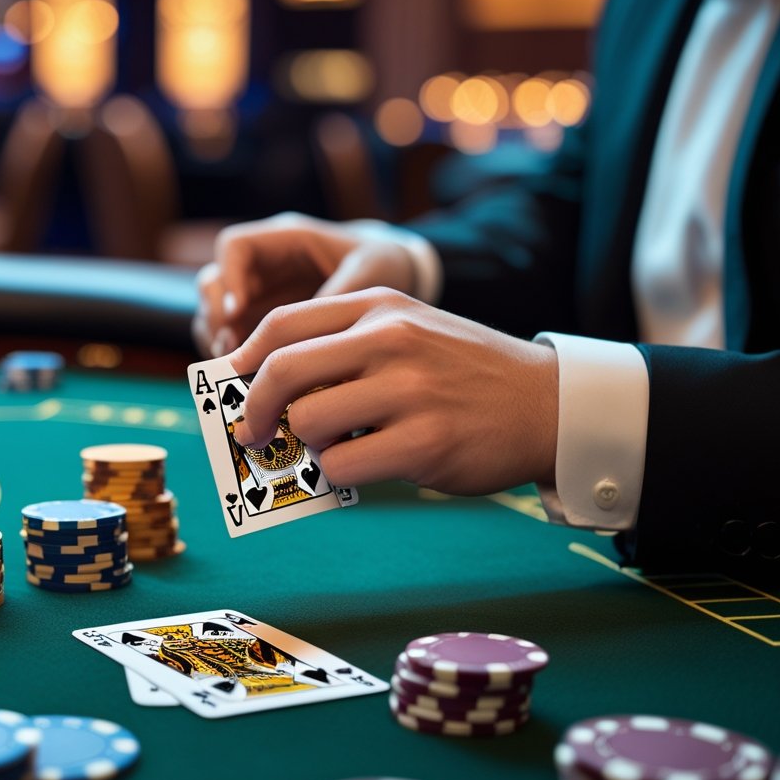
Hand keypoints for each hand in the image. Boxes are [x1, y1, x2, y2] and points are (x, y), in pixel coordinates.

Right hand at [193, 212, 420, 357]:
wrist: (395, 273)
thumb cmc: (382, 263)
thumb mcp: (369, 273)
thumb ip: (338, 298)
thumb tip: (308, 339)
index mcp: (286, 240)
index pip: (236, 246)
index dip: (228, 277)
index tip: (237, 310)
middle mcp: (263, 267)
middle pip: (212, 284)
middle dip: (215, 318)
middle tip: (231, 350)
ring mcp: (259, 296)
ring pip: (216, 316)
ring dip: (219, 343)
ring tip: (239, 372)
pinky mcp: (263, 325)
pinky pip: (235, 341)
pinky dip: (238, 361)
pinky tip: (254, 381)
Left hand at [228, 288, 558, 494]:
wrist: (548, 404)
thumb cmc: (464, 374)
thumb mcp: (410, 332)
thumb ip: (345, 349)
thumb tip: (269, 390)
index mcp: (380, 306)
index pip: (282, 325)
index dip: (244, 361)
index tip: (232, 386)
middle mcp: (391, 338)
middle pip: (281, 371)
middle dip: (253, 411)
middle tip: (251, 434)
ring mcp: (408, 389)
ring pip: (307, 421)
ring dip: (307, 444)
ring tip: (332, 446)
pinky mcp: (424, 442)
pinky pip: (341, 464)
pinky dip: (338, 473)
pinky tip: (364, 464)